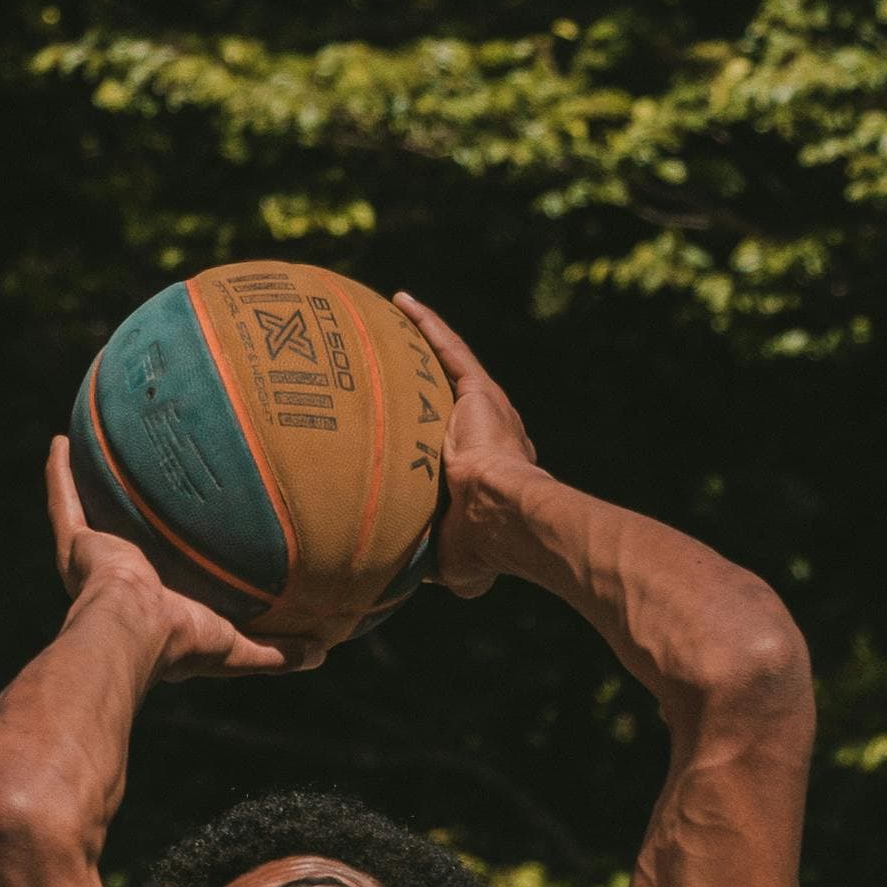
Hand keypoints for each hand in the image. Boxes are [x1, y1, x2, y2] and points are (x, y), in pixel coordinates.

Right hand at [43, 437, 305, 677]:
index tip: (193, 524)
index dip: (176, 550)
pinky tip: (61, 441)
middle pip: (126, 531)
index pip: (167, 569)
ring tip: (95, 444)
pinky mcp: (77, 544)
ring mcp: (96, 558)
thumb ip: (277, 650)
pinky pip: (65, 501)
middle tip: (150, 472)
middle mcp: (122, 574)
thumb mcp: (238, 648)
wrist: (135, 630)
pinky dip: (59, 474)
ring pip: (90, 510)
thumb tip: (324, 652)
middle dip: (131, 507)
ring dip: (88, 482)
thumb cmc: (183, 641)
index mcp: (154, 600)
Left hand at [396, 299, 540, 600]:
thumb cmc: (480, 546)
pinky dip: (426, 325)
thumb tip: (389, 583)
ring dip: (419, 343)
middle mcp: (487, 434)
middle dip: (418, 384)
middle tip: (385, 368)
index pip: (449, 449)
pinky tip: (401, 302)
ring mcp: (484, 409)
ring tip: (388, 320)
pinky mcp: (479, 392)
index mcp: (483, 472)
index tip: (399, 433)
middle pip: (443, 401)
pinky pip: (447, 350)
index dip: (426, 438)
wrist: (502, 518)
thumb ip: (421, 560)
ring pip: (444, 367)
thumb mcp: (445, 558)